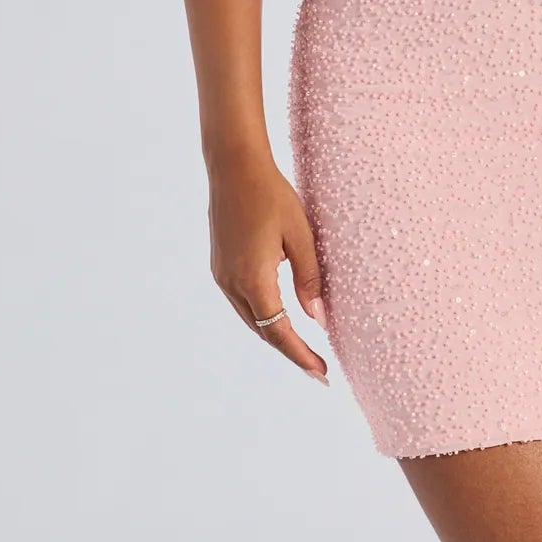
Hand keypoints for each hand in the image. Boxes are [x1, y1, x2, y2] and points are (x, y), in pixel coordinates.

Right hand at [208, 154, 330, 385]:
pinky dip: (263, 316)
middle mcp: (232, 283)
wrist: (234, 166)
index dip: (301, 356)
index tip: (321, 375)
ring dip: (275, 335)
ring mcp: (222, 275)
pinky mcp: (220, 265)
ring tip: (302, 348)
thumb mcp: (300, 234)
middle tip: (318, 369)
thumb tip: (319, 320)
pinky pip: (243, 302)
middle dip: (290, 352)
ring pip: (251, 318)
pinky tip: (279, 316)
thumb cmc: (272, 194)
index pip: (279, 332)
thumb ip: (309, 278)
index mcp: (253, 279)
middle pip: (263, 331)